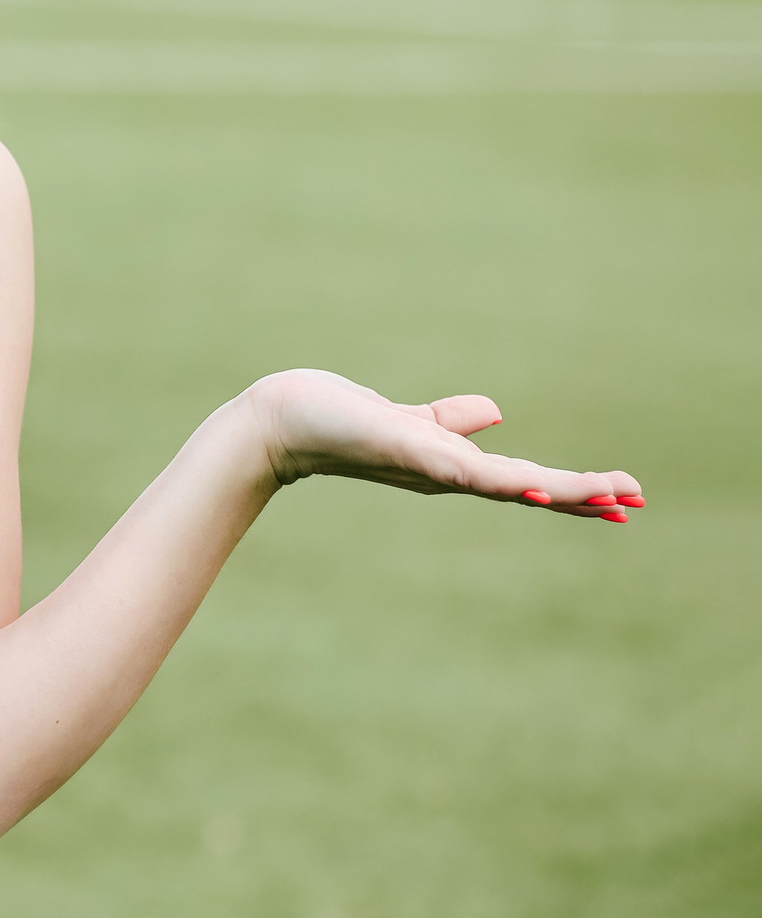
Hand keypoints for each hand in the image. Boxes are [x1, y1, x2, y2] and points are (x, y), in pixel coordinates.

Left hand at [242, 368, 644, 520]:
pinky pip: (465, 469)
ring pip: (508, 485)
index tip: (624, 497)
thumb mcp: (408, 420)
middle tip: (638, 504)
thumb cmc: (336, 421)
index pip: (524, 483)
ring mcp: (430, 468)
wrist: (279, 422)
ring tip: (613, 495)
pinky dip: (502, 481)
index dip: (572, 490)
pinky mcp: (409, 451)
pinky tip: (535, 488)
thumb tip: (496, 413)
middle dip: (583, 497)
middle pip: (528, 491)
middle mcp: (446, 475)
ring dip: (562, 491)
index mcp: (452, 467)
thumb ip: (450, 421)